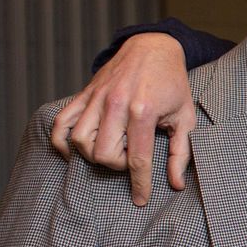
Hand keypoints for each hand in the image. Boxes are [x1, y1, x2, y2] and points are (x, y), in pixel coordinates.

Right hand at [50, 34, 195, 206]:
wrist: (152, 47)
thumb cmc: (172, 83)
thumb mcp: (185, 117)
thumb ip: (181, 152)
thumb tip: (175, 184)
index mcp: (142, 111)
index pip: (136, 159)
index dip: (139, 184)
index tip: (140, 199)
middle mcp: (114, 105)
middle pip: (102, 154)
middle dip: (117, 165)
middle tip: (130, 156)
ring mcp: (95, 98)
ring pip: (79, 142)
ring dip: (93, 155)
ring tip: (111, 149)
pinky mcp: (83, 94)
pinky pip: (60, 123)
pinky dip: (61, 142)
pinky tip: (75, 151)